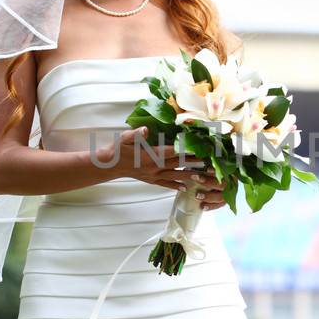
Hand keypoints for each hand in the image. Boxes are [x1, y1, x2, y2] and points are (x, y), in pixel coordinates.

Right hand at [94, 128, 223, 204]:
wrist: (108, 166)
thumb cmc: (117, 149)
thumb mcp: (125, 138)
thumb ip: (136, 134)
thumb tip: (146, 129)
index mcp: (150, 155)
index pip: (172, 152)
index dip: (186, 150)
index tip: (199, 148)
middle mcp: (154, 167)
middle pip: (178, 164)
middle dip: (193, 162)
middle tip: (209, 162)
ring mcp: (153, 175)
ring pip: (175, 175)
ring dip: (189, 175)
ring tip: (203, 176)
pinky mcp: (150, 180)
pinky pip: (165, 184)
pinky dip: (176, 186)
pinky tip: (186, 188)